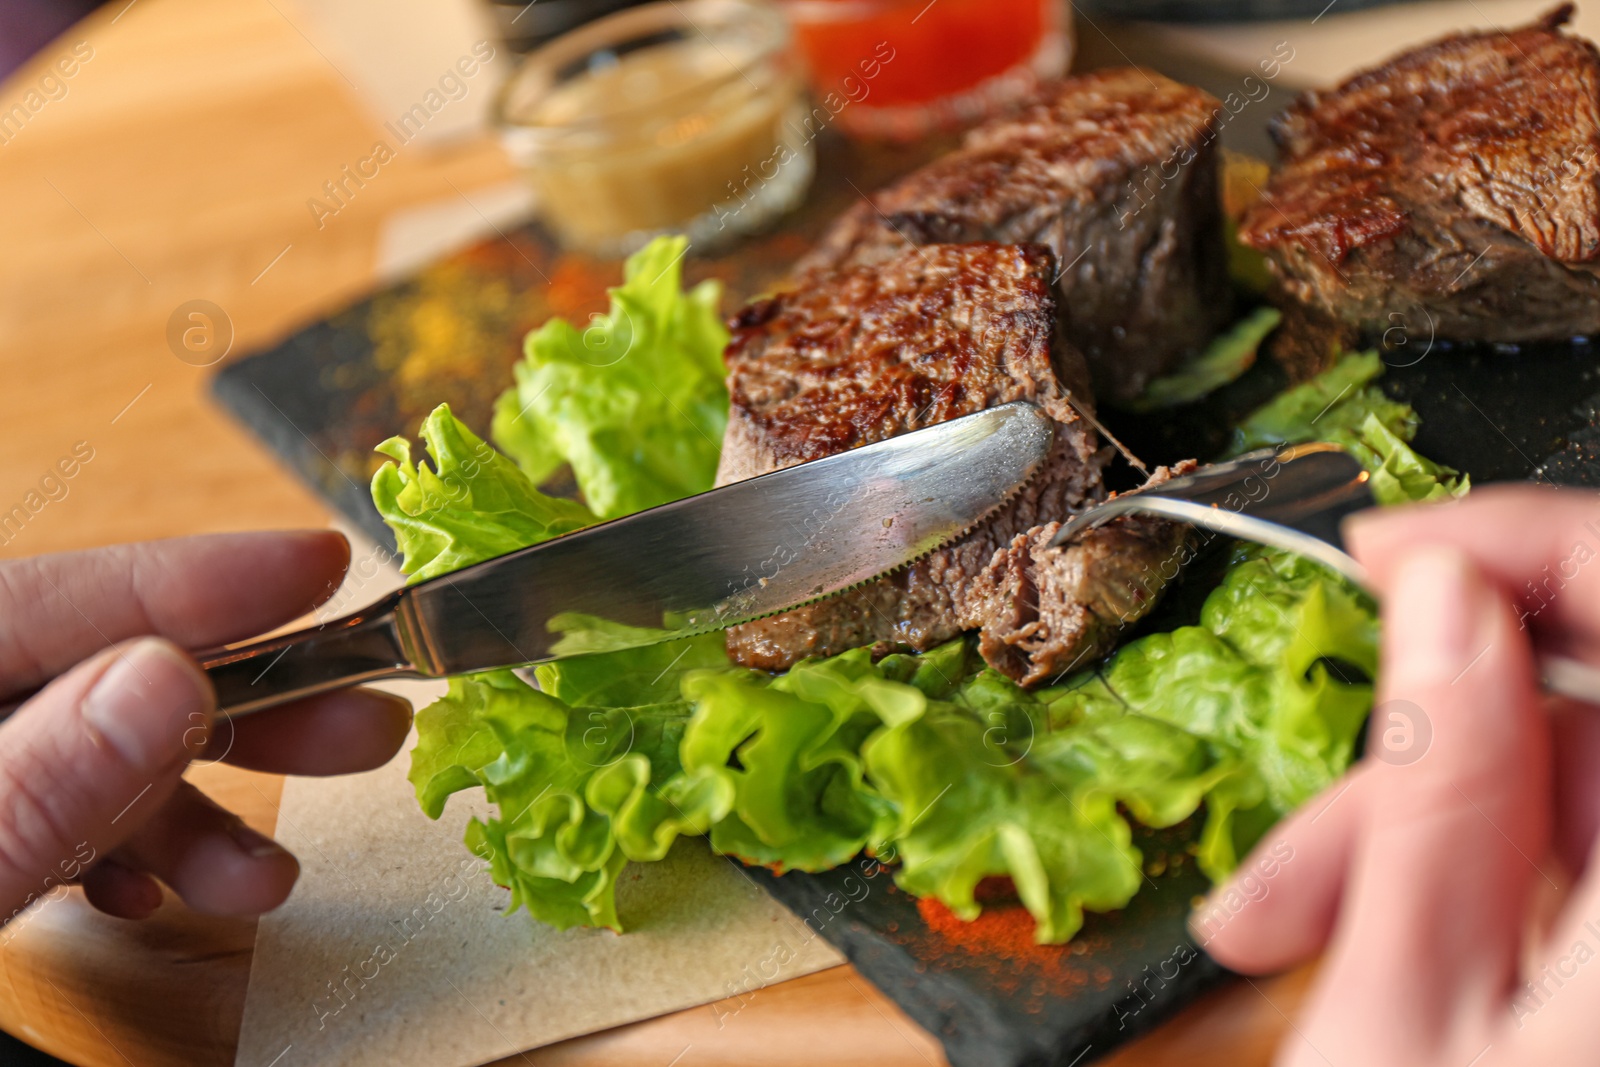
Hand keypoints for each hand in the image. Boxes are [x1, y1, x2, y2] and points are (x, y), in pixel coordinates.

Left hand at [0, 532, 410, 925]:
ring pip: (94, 763)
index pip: (76, 598)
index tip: (324, 563)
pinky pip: (54, 818)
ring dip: (191, 819)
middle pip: (111, 675)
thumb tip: (174, 678)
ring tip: (262, 877)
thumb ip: (38, 786)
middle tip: (365, 728)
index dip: (212, 580)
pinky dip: (118, 857)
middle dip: (246, 711)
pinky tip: (149, 897)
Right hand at [1194, 485, 1599, 1065]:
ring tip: (1286, 920)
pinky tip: (1369, 937)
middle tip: (1296, 806)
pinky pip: (1573, 855)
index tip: (1387, 548)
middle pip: (1592, 705)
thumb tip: (1442, 597)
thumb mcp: (1400, 1019)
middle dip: (1420, 742)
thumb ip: (1439, 793)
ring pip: (1572, 787)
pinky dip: (1467, 877)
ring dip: (1419, 829)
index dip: (1526, 541)